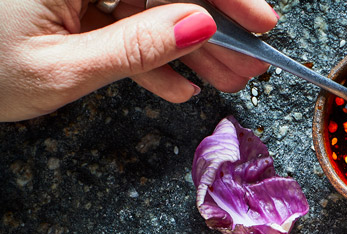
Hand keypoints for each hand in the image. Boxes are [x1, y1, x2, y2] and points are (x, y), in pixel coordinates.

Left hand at [0, 0, 277, 121]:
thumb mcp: (63, 69)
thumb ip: (135, 47)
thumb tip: (200, 22)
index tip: (261, 24)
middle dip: (212, 25)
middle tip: (248, 67)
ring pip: (144, 5)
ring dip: (186, 47)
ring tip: (222, 85)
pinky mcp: (58, 1)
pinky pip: (115, 20)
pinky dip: (145, 55)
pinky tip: (173, 86)